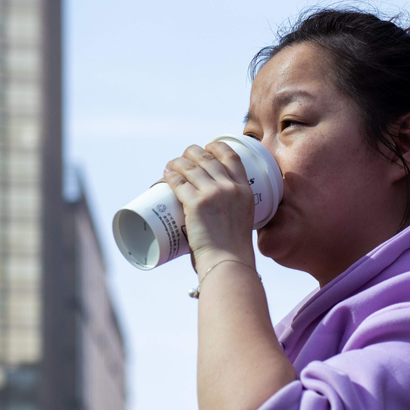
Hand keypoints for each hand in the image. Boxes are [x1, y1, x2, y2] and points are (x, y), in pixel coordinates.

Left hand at [162, 142, 255, 273]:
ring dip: (177, 162)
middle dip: (192, 153)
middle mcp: (230, 187)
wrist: (228, 262)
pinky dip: (169, 176)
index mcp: (245, 190)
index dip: (217, 147)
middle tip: (184, 157)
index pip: (232, 157)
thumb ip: (232, 211)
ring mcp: (212, 194)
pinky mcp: (195, 203)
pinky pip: (177, 182)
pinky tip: (165, 175)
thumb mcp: (242, 220)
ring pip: (190, 167)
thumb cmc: (233, 249)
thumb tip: (215, 213)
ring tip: (170, 166)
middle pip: (207, 158)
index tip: (208, 147)